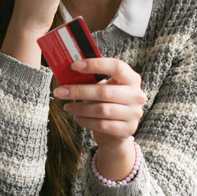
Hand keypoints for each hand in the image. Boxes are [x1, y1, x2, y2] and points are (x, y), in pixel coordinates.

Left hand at [54, 57, 146, 178]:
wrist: (118, 130)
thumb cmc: (108, 102)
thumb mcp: (104, 87)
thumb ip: (92, 80)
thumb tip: (69, 73)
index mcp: (131, 78)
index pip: (116, 67)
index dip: (95, 65)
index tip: (74, 66)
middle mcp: (136, 95)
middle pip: (104, 91)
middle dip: (79, 91)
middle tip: (60, 91)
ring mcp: (134, 113)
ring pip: (102, 110)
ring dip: (80, 108)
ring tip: (67, 107)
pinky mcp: (127, 129)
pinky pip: (102, 124)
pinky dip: (86, 121)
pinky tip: (76, 117)